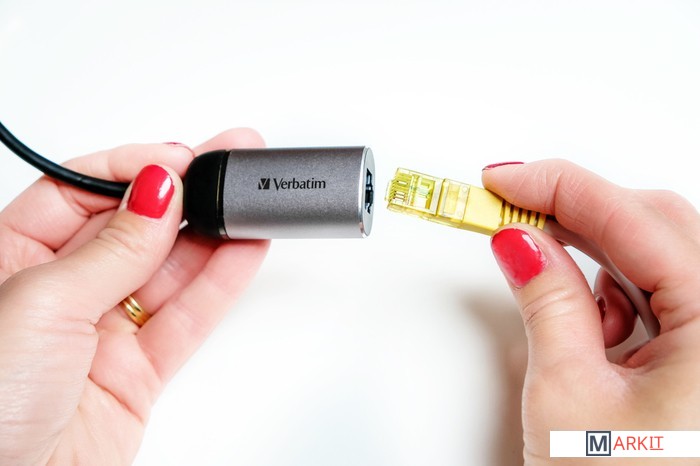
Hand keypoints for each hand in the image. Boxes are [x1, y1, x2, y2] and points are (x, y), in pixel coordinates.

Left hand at [0, 129, 268, 464]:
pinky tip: (244, 248)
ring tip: (247, 201)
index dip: (132, 170)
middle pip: (132, 227)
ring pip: (169, 270)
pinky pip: (188, 317)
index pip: (80, 192)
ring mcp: (103, 331)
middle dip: (182, 194)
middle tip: (226, 165)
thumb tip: (157, 192)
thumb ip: (111, 247)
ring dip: (212, 234)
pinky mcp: (139, 370)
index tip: (178, 159)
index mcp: (10, 259)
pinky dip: (220, 283)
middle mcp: (59, 292)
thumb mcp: (43, 302)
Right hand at [483, 160, 699, 464]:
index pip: (632, 219)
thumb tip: (520, 243)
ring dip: (594, 256)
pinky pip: (660, 291)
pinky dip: (613, 292)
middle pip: (655, 223)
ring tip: (546, 279)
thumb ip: (545, 303)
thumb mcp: (568, 396)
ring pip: (657, 254)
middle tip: (510, 208)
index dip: (556, 186)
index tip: (503, 178)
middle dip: (575, 212)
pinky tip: (589, 318)